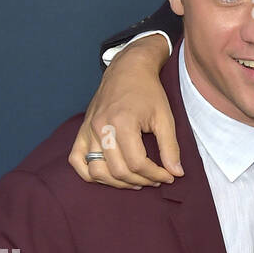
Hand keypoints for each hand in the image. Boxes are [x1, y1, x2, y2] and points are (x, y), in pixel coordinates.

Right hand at [68, 34, 180, 188]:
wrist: (127, 69)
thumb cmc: (148, 91)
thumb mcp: (165, 117)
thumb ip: (170, 147)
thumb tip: (176, 173)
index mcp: (122, 122)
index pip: (137, 163)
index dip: (156, 175)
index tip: (169, 176)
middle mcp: (100, 127)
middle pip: (118, 171)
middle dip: (141, 180)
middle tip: (156, 179)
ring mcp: (88, 130)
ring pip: (97, 171)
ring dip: (118, 183)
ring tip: (137, 180)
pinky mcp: (82, 130)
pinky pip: (77, 161)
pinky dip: (91, 174)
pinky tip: (110, 175)